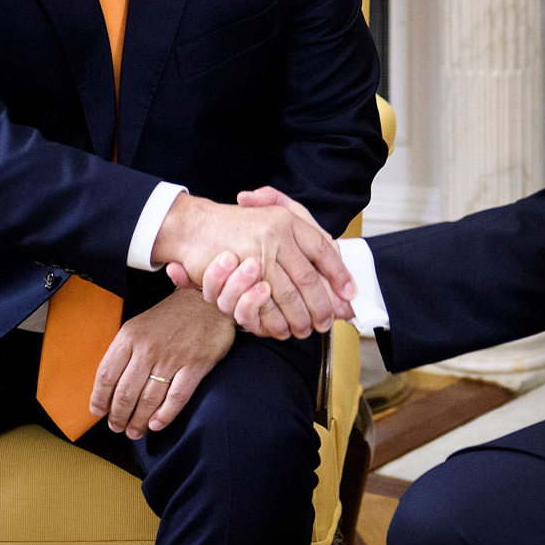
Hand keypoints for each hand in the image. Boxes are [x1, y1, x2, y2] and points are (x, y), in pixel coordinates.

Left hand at [88, 288, 235, 438]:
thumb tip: (109, 387)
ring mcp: (172, 357)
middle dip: (118, 416)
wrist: (206, 299)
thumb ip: (125, 352)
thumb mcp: (139, 325)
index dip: (99, 398)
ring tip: (134, 431)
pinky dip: (164, 415)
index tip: (98, 412)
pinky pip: (176, 398)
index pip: (106, 374)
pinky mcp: (195, 365)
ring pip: (149, 399)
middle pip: (125, 392)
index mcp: (129, 336)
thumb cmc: (170, 317)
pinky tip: (156, 424)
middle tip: (117, 427)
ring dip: (138, 421)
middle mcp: (148, 348)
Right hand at [201, 188, 333, 336]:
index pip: (323, 249)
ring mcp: (259, 253)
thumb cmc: (235, 225)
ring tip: (306, 329)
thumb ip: (302, 234)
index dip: (339, 274)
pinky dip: (276, 320)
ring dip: (300, 318)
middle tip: (327, 322)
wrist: (194, 225)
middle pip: (309, 279)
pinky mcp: (242, 273)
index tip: (349, 293)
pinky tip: (282, 329)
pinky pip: (266, 304)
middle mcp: (277, 234)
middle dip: (322, 306)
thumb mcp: (271, 215)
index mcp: (288, 220)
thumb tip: (327, 266)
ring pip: (290, 295)